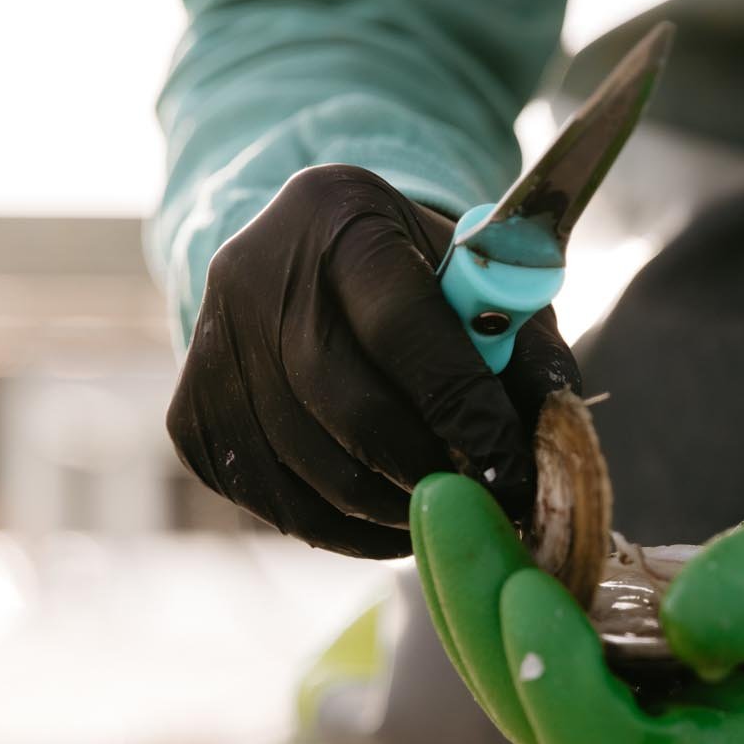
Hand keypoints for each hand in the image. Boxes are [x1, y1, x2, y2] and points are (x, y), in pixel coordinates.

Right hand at [166, 165, 579, 556]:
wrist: (302, 266)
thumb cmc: (416, 278)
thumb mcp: (479, 282)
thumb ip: (525, 349)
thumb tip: (554, 440)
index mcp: (339, 215)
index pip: (404, 328)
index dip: (463, 409)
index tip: (514, 470)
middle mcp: (254, 272)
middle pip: (349, 409)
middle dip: (428, 473)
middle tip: (484, 506)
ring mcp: (210, 347)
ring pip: (312, 472)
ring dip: (391, 513)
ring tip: (444, 513)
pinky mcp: (189, 420)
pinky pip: (276, 503)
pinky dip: (343, 528)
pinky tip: (387, 515)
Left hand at [410, 426, 743, 743]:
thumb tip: (687, 634)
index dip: (558, 682)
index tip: (519, 587)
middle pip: (548, 729)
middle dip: (483, 616)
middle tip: (443, 503)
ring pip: (522, 699)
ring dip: (472, 601)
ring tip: (445, 503)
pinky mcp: (614, 719)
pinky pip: (531, 669)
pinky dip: (495, 599)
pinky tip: (469, 529)